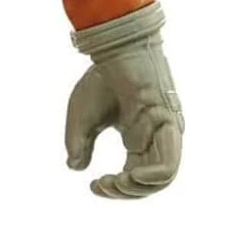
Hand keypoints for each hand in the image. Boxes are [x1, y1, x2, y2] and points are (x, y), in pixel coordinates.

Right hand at [64, 3, 182, 199]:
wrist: (116, 53)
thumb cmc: (102, 81)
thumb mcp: (83, 120)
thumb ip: (79, 145)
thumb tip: (76, 169)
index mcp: (138, 140)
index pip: (134, 176)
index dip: (115, 190)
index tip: (94, 186)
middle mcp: (154, 140)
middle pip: (150, 183)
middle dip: (126, 193)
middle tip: (104, 185)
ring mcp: (164, 133)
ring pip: (164, 177)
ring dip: (139, 188)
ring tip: (117, 183)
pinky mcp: (169, 125)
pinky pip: (170, 162)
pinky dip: (153, 176)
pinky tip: (131, 176)